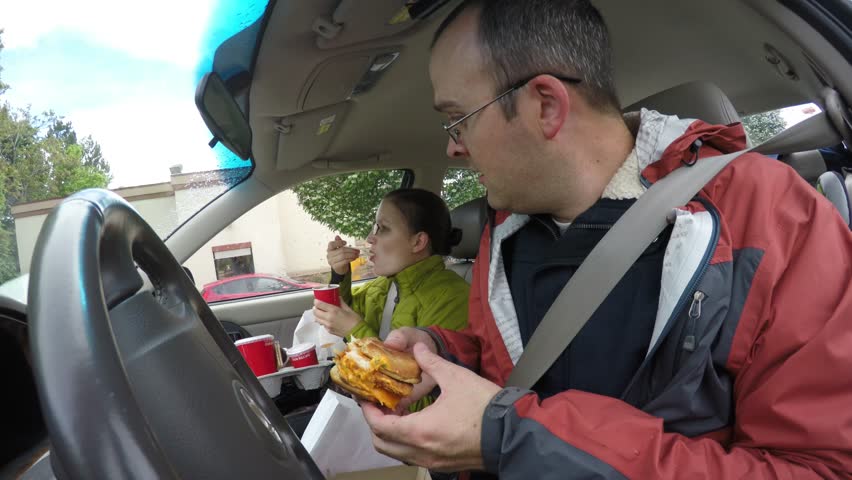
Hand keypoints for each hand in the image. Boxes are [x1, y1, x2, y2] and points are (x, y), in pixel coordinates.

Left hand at [313, 300, 360, 336]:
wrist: (357, 333)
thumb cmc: (354, 320)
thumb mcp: (348, 309)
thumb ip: (341, 302)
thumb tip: (338, 297)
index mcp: (333, 310)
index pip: (319, 304)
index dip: (316, 301)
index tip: (317, 300)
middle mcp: (328, 318)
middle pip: (315, 312)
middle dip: (315, 308)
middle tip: (318, 306)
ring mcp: (327, 326)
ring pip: (317, 319)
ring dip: (317, 315)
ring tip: (322, 313)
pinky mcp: (329, 331)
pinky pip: (322, 325)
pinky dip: (323, 321)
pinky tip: (328, 320)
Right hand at [326, 235, 360, 274]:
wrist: (339, 268)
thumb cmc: (340, 256)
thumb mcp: (339, 249)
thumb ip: (338, 243)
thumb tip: (337, 236)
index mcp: (329, 249)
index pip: (331, 244)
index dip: (339, 242)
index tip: (346, 242)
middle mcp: (329, 255)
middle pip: (341, 250)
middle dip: (351, 250)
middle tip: (358, 251)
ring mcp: (331, 261)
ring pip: (343, 256)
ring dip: (352, 255)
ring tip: (357, 254)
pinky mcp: (335, 267)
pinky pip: (344, 261)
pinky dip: (350, 259)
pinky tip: (354, 258)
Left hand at [361, 343, 501, 471]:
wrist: (511, 433)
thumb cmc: (483, 406)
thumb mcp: (456, 377)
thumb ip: (431, 362)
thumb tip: (416, 348)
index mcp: (419, 431)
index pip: (379, 425)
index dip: (368, 410)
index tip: (367, 397)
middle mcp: (421, 451)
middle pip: (382, 444)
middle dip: (375, 423)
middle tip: (379, 404)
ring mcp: (432, 461)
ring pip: (397, 454)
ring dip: (390, 435)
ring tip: (396, 413)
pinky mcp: (443, 465)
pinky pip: (412, 457)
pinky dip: (405, 443)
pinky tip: (415, 424)